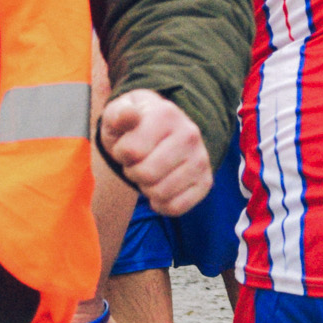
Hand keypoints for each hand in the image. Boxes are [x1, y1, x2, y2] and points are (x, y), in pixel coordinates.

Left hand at [98, 89, 209, 216]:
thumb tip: (129, 114)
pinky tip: (158, 190)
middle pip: (146, 175)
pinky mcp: (206, 181)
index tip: (126, 146)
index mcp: (166, 114)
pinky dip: (161, 205)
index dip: (120, 154)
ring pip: (161, 193)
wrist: (158, 132)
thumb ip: (118, 114)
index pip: (131, 151)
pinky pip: (176, 207)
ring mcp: (201, 159)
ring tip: (148, 172)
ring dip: (146, 188)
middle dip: (133, 172)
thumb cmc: (132, 127)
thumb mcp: (117, 115)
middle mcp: (189, 134)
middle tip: (136, 162)